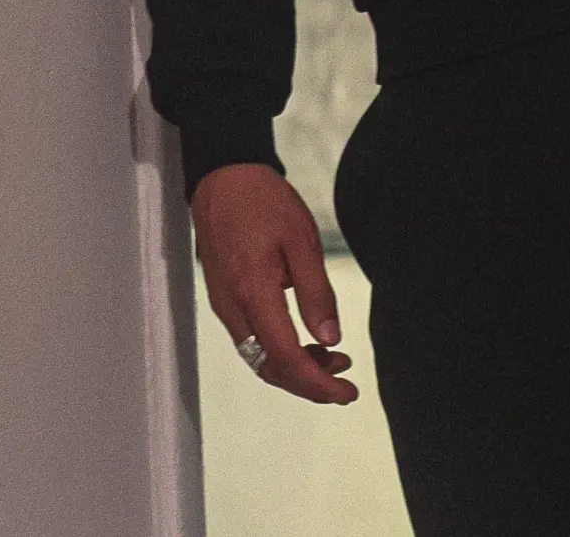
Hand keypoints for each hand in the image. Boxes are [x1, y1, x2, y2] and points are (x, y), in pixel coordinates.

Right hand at [191, 162, 358, 404]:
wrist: (224, 176)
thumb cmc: (264, 201)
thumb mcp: (302, 240)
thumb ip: (316, 292)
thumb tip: (330, 338)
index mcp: (254, 293)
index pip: (286, 358)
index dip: (317, 384)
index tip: (346, 392)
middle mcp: (233, 308)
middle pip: (269, 368)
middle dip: (307, 383)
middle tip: (343, 380)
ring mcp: (224, 305)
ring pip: (258, 357)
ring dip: (294, 367)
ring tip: (331, 358)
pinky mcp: (222, 297)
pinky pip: (250, 338)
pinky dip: (277, 349)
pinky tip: (302, 337)